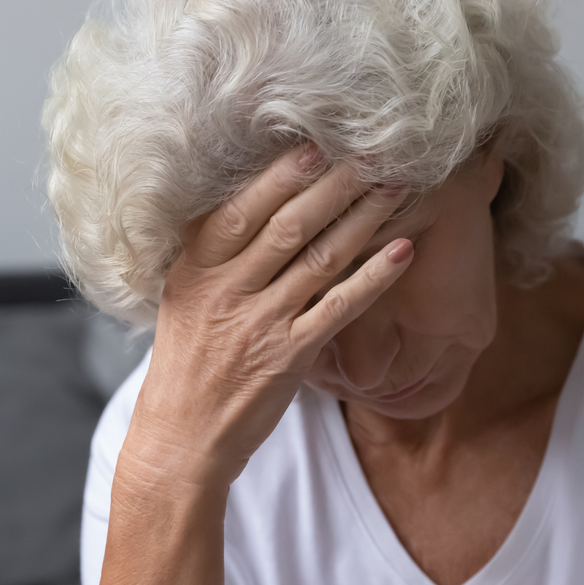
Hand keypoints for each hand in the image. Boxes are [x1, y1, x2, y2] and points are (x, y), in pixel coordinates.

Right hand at [118, 143, 412, 489]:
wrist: (181, 440)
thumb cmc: (186, 365)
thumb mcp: (184, 299)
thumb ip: (215, 254)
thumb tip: (251, 200)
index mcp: (196, 270)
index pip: (242, 209)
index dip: (283, 175)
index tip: (318, 145)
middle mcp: (227, 290)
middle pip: (289, 225)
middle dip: (336, 184)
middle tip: (373, 151)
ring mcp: (260, 323)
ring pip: (321, 258)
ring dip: (364, 218)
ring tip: (398, 187)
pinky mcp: (290, 356)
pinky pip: (340, 307)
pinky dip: (374, 277)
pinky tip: (402, 251)